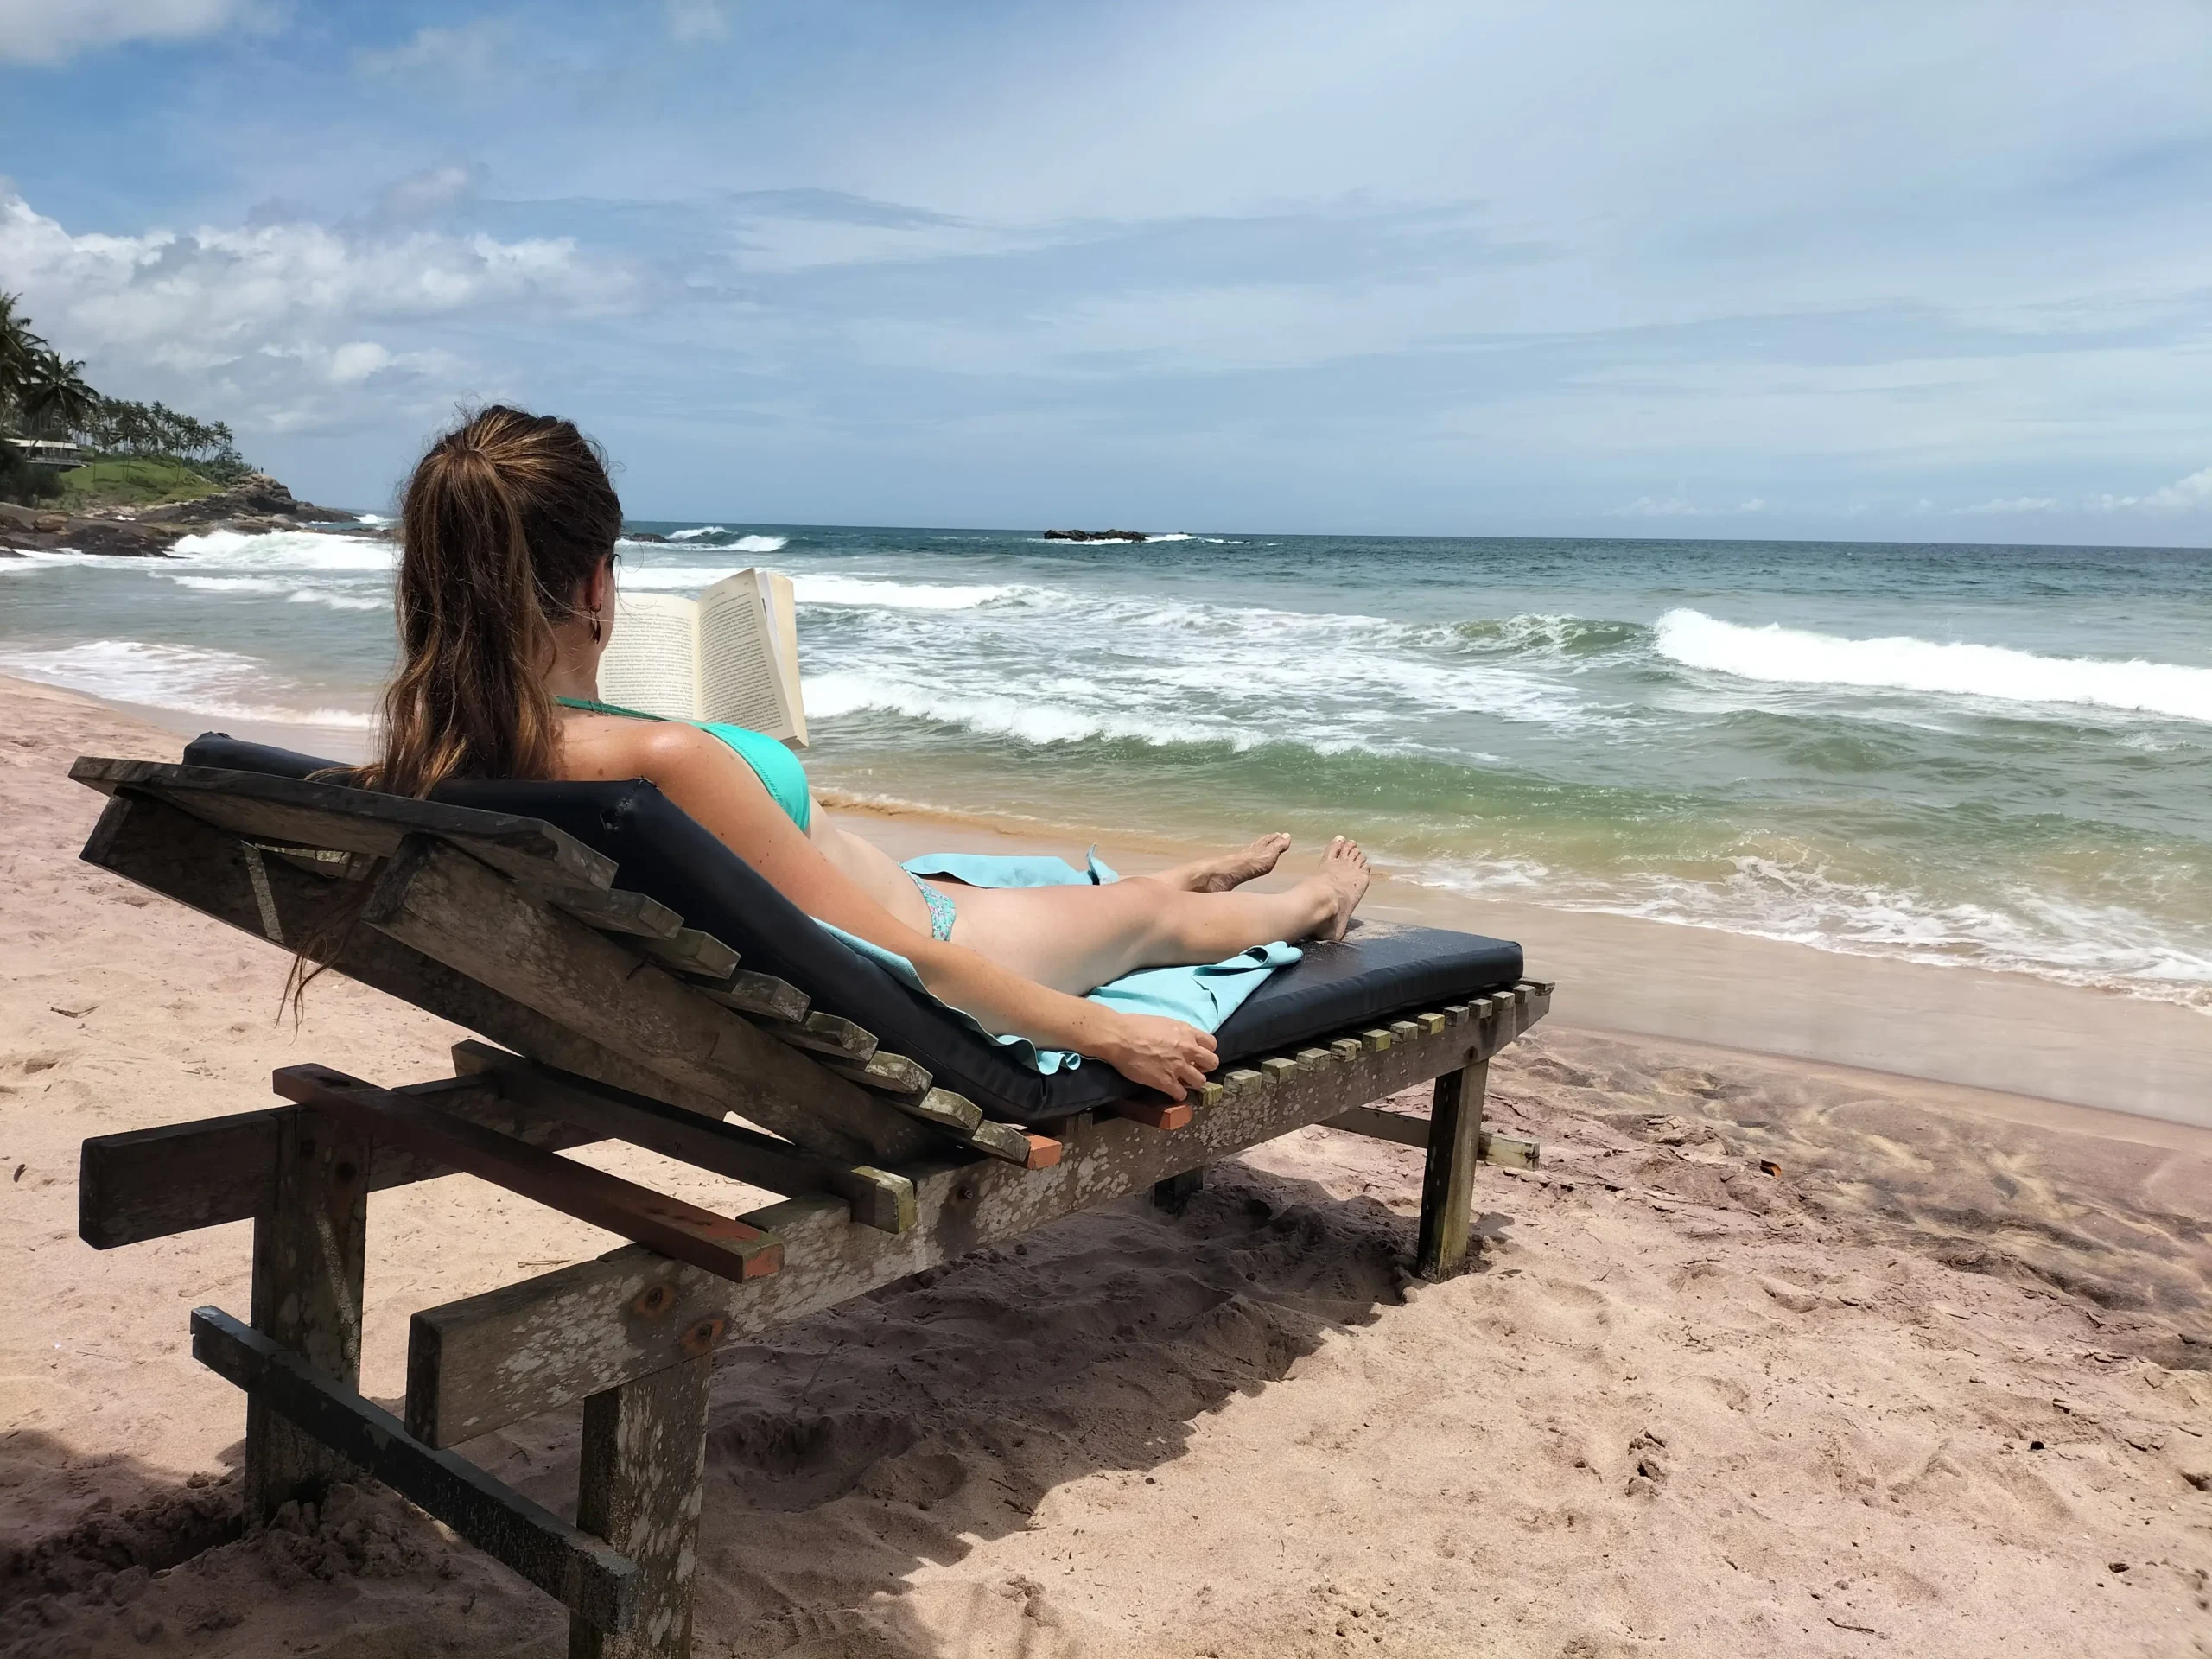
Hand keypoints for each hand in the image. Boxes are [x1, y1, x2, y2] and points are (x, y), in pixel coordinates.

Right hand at [1096, 1013, 1216, 1099]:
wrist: (1119, 1037)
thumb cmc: (1135, 1025)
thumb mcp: (1163, 1022)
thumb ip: (1177, 1033)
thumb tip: (1180, 1040)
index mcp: (1187, 1032)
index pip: (1212, 1044)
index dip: (1205, 1050)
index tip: (1197, 1054)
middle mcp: (1187, 1049)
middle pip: (1212, 1063)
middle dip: (1204, 1067)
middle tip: (1193, 1069)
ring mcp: (1178, 1067)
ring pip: (1200, 1081)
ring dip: (1192, 1083)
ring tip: (1182, 1082)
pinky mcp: (1166, 1082)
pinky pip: (1181, 1094)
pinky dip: (1177, 1094)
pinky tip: (1171, 1091)